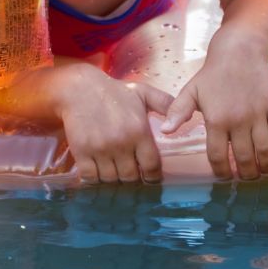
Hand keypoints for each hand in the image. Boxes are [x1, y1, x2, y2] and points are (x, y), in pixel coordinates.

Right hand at [53, 63, 172, 183]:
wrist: (80, 89)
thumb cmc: (115, 92)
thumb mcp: (143, 93)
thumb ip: (165, 104)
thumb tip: (187, 117)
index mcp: (139, 130)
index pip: (152, 166)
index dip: (153, 176)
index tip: (151, 176)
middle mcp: (121, 142)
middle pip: (131, 177)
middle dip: (133, 178)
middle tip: (131, 172)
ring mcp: (100, 149)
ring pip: (111, 179)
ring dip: (114, 178)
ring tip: (115, 170)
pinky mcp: (81, 152)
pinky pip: (90, 178)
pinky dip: (94, 178)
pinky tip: (97, 170)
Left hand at [161, 27, 267, 179]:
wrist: (238, 50)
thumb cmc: (212, 73)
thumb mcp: (191, 91)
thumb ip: (178, 112)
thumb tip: (165, 133)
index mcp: (216, 120)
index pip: (218, 156)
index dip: (221, 172)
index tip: (224, 177)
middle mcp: (238, 120)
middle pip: (245, 158)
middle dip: (246, 174)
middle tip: (246, 178)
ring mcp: (259, 113)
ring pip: (266, 149)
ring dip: (266, 166)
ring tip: (264, 173)